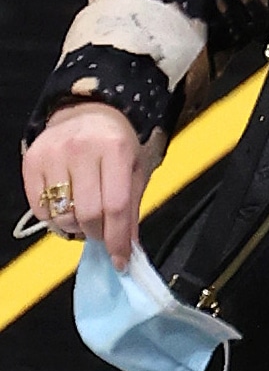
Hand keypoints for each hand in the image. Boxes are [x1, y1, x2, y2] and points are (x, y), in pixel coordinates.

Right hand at [22, 103, 162, 269]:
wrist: (88, 111)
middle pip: (88, 213)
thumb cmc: (116, 142)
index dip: (118, 238)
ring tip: (86, 219)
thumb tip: (129, 247)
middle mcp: (82, 149)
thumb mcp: (135, 167)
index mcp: (115, 148)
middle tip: (103, 234)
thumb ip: (132, 206)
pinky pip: (41, 209)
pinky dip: (55, 220)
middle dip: (98, 233)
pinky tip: (67, 210)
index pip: (116, 205)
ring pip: (62, 215)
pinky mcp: (31, 162)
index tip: (121, 259)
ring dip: (76, 228)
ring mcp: (53, 155)